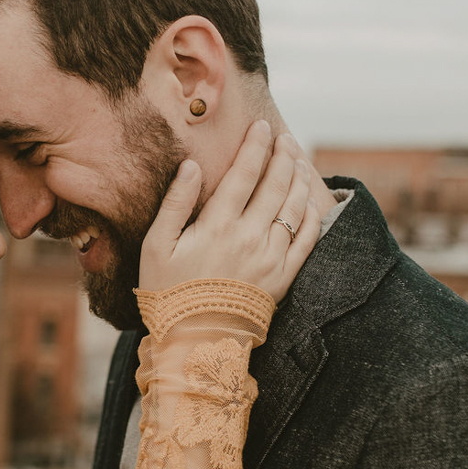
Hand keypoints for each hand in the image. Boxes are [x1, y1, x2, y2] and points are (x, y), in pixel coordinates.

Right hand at [138, 119, 320, 302]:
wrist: (195, 342)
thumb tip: (190, 165)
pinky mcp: (284, 277)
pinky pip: (308, 240)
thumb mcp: (155, 246)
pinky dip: (311, 215)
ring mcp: (271, 258)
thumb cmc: (168, 292)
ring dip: (299, 179)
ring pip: (295, 207)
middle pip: (276, 184)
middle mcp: (249, 237)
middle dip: (283, 154)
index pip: (244, 173)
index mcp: (217, 226)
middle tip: (284, 137)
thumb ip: (174, 203)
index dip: (256, 145)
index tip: (263, 126)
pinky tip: (308, 201)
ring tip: (297, 161)